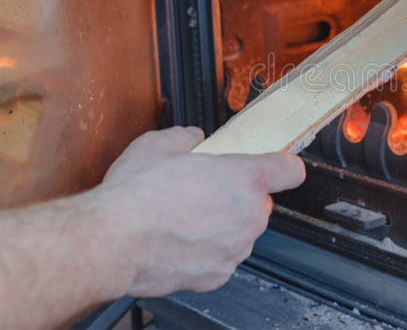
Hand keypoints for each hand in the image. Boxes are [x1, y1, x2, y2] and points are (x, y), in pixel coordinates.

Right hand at [96, 126, 304, 295]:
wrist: (111, 243)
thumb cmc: (135, 196)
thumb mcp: (157, 145)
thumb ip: (185, 137)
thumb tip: (192, 137)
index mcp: (244, 178)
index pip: (290, 170)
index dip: (284, 167)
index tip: (279, 168)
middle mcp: (249, 214)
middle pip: (259, 203)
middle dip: (237, 197)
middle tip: (203, 193)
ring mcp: (236, 247)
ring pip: (241, 232)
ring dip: (222, 226)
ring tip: (184, 219)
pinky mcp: (219, 274)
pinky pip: (222, 258)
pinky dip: (207, 252)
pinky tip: (179, 242)